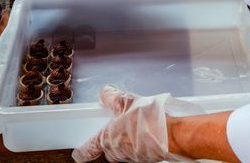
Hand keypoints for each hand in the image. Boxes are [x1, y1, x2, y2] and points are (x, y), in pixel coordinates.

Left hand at [72, 85, 199, 162]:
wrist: (171, 134)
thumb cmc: (148, 120)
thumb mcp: (127, 101)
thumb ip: (112, 97)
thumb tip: (105, 93)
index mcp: (106, 139)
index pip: (87, 150)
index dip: (81, 151)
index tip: (78, 152)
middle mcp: (116, 151)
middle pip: (107, 149)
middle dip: (110, 138)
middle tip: (118, 123)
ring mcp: (131, 157)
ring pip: (122, 150)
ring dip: (126, 140)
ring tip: (136, 124)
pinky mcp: (145, 158)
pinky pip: (136, 151)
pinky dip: (138, 143)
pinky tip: (146, 131)